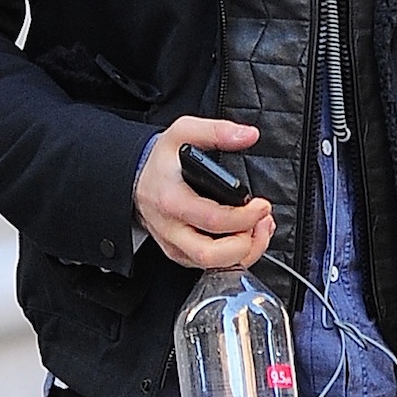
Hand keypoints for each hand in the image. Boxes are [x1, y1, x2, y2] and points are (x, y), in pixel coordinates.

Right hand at [134, 116, 275, 269]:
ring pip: (213, 265)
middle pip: (211, 255)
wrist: (134, 177)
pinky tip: (247, 234)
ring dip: (246, 251)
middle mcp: (171, 228)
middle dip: (247, 242)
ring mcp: (174, 244)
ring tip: (258, 227)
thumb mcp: (184, 132)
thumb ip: (217, 131)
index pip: (213, 219)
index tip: (262, 205)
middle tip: (261, 221)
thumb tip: (248, 135)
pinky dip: (236, 255)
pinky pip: (211, 265)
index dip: (245, 216)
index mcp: (172, 199)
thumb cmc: (161, 159)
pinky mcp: (180, 253)